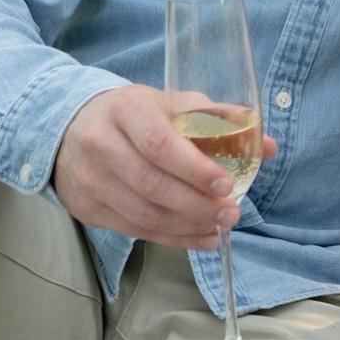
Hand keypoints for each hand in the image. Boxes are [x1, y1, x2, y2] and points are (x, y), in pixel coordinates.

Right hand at [52, 84, 276, 248]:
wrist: (72, 126)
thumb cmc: (135, 113)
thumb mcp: (172, 102)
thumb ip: (219, 120)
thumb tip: (267, 147)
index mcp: (127, 109)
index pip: (160, 143)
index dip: (194, 168)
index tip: (226, 183)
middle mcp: (102, 144)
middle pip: (152, 184)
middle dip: (197, 204)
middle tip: (230, 212)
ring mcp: (90, 180)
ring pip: (142, 214)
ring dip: (187, 225)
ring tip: (219, 227)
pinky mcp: (86, 208)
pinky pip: (133, 230)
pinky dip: (171, 237)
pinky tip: (198, 237)